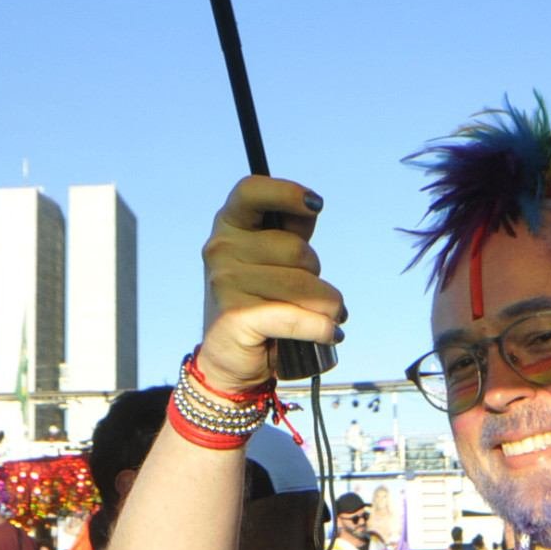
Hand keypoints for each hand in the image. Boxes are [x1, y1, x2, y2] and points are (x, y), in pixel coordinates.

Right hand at [197, 177, 342, 392]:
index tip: (316, 205)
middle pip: (297, 250)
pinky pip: (297, 317)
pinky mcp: (236, 316)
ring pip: (304, 285)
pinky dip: (321, 328)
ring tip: (325, 316)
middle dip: (315, 274)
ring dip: (327, 306)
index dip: (287, 192)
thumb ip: (290, 230)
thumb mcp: (271, 258)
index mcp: (228, 225)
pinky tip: (330, 333)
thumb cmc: (260, 300)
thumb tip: (311, 206)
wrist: (230, 359)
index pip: (252, 190)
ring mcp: (225, 282)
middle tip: (305, 293)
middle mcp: (220, 248)